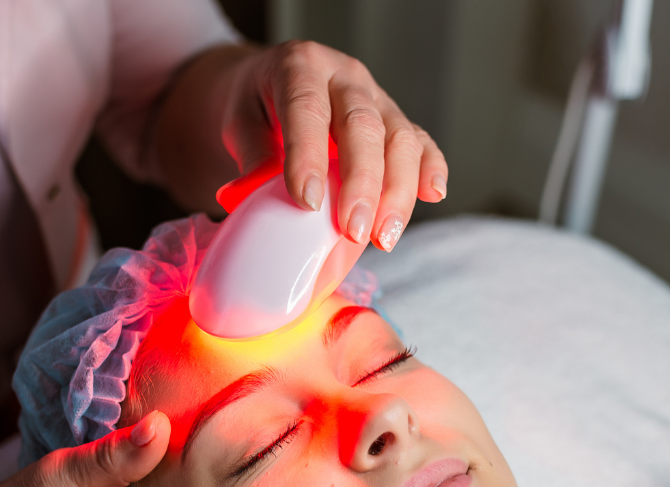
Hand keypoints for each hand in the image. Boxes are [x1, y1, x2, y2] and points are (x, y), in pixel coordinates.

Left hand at [221, 40, 448, 251]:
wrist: (271, 86)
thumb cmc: (255, 106)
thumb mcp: (237, 120)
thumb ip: (250, 152)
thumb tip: (256, 192)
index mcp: (300, 66)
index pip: (307, 108)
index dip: (310, 155)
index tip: (308, 202)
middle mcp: (345, 77)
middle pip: (363, 125)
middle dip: (363, 182)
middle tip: (354, 229)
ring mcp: (377, 97)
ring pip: (400, 137)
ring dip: (397, 191)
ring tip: (384, 236)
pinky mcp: (396, 120)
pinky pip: (421, 142)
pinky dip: (430, 168)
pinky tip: (432, 195)